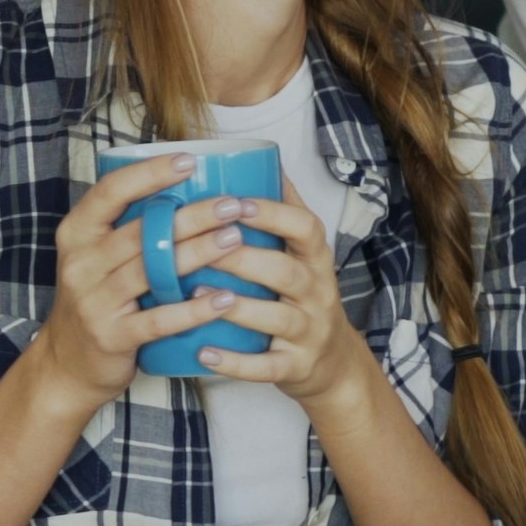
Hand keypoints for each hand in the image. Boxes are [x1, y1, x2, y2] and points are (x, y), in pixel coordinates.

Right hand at [26, 159, 258, 413]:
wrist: (64, 365)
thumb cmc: (96, 299)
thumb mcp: (95, 256)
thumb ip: (128, 227)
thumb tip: (187, 186)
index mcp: (77, 233)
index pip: (110, 191)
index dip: (150, 173)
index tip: (189, 160)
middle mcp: (81, 263)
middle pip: (141, 231)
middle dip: (192, 214)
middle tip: (233, 203)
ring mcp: (94, 302)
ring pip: (152, 270)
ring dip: (198, 253)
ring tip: (236, 238)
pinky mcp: (113, 337)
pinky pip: (159, 320)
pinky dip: (194, 309)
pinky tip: (225, 299)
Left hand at [182, 196, 371, 415]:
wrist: (332, 362)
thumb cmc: (303, 296)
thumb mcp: (304, 254)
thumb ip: (286, 210)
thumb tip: (265, 158)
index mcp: (316, 259)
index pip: (305, 228)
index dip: (273, 214)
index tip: (236, 203)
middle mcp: (318, 292)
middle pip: (285, 272)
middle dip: (243, 259)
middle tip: (199, 248)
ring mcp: (309, 332)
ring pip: (276, 318)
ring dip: (236, 307)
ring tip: (193, 295)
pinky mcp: (296, 367)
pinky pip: (266, 367)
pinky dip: (234, 363)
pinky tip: (203, 353)